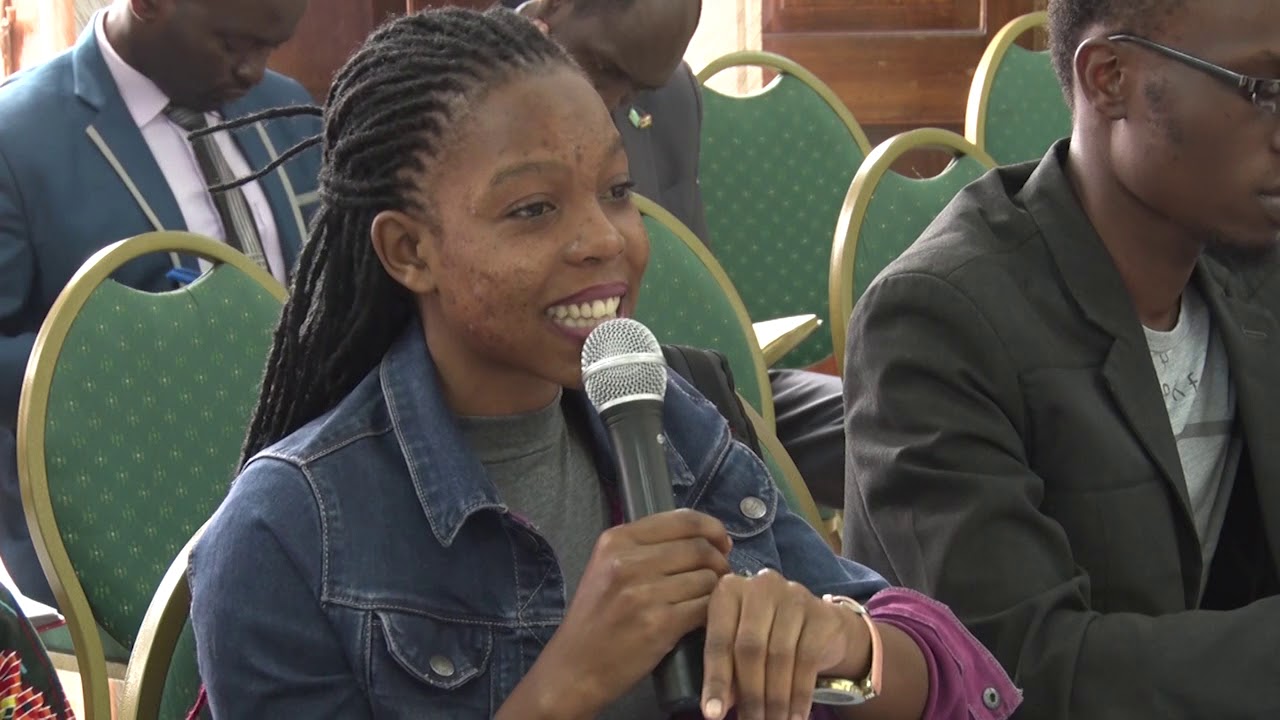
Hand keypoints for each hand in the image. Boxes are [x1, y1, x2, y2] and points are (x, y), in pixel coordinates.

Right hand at [539, 509, 732, 715]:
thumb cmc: (595, 618)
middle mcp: (628, 561)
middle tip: (721, 575)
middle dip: (719, 561)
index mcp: (617, 540)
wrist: (574, 668)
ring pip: (707, 577)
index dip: (712, 529)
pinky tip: (704, 618)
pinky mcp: (659, 624)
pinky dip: (713, 612)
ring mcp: (644, 592)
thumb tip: (703, 538)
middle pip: (699, 548)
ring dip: (717, 589)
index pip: (683, 519)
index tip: (721, 543)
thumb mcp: (606, 567)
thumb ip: (646, 547)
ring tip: (710, 599)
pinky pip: (706, 606)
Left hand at [701, 570, 868, 719]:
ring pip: (779, 656)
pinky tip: (796, 716)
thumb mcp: (740, 647)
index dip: (716, 680)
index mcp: (729, 590)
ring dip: (775, 699)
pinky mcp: (820, 613)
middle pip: (749, 648)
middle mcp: (760, 585)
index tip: (712, 714)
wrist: (819, 625)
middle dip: (749, 694)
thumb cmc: (768, 636)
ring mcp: (792, 595)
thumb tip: (716, 708)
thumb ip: (727, 670)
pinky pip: (807, 660)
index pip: (718, 640)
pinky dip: (800, 695)